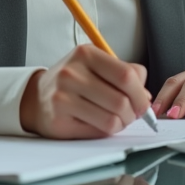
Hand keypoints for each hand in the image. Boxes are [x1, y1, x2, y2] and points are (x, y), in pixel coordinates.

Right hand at [19, 43, 151, 138]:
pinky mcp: (59, 119)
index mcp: (86, 54)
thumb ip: (125, 73)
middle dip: (134, 113)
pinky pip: (97, 131)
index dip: (141, 94)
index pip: (126, 75)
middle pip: (121, 100)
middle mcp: (72, 73)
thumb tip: (146, 96)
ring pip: (111, 119)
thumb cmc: (74, 82)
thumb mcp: (97, 66)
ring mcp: (63, 96)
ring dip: (122, 124)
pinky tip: (100, 124)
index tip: (144, 103)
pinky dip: (106, 131)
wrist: (37, 97)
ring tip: (117, 120)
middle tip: (132, 115)